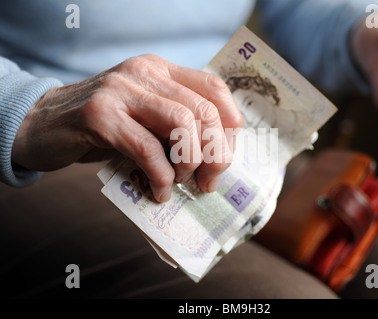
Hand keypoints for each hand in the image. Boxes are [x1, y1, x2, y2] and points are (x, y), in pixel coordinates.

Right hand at [12, 54, 242, 201]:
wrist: (45, 125)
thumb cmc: (105, 128)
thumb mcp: (147, 119)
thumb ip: (178, 126)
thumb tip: (219, 158)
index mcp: (161, 70)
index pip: (214, 89)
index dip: (230, 127)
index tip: (223, 159)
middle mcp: (145, 73)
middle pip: (204, 111)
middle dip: (215, 154)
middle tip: (207, 181)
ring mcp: (121, 90)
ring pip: (182, 124)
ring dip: (189, 163)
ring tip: (179, 182)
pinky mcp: (99, 115)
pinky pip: (147, 148)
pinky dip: (160, 176)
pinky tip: (158, 191)